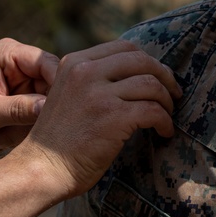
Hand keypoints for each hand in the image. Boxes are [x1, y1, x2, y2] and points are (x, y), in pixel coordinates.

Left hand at [0, 38, 60, 162]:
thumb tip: (49, 107)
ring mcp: (29, 90)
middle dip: (38, 114)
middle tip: (12, 130)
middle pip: (55, 88)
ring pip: (50, 109)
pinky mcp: (30, 109)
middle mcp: (24, 69)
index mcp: (11, 55)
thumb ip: (18, 109)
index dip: (58, 84)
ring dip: (27, 129)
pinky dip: (24, 135)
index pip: (48, 63)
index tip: (56, 110)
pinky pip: (43, 123)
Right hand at [15, 40, 181, 197]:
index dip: (148, 62)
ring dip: (166, 101)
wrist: (42, 169)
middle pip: (142, 60)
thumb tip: (136, 74)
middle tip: (173, 95)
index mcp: (75, 62)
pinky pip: (153, 111)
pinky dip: (165, 122)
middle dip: (164, 77)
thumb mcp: (69, 94)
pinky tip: (164, 132)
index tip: (158, 77)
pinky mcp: (113, 117)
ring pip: (151, 84)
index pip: (123, 47)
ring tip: (167, 116)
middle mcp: (85, 72)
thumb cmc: (60, 139)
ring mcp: (99, 93)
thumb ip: (94, 79)